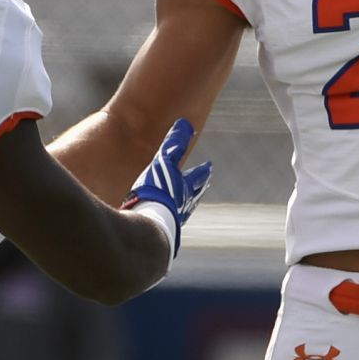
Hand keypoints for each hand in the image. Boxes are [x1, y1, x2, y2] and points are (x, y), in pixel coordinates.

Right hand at [125, 118, 213, 255]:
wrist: (149, 230)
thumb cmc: (157, 194)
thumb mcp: (164, 165)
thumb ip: (174, 145)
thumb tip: (186, 123)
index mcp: (184, 190)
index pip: (197, 177)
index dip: (202, 171)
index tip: (209, 166)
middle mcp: (182, 207)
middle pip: (193, 196)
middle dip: (198, 189)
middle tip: (204, 185)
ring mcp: (172, 223)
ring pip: (181, 213)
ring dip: (184, 207)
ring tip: (183, 207)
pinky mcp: (160, 236)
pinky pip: (166, 227)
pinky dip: (167, 224)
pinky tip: (163, 228)